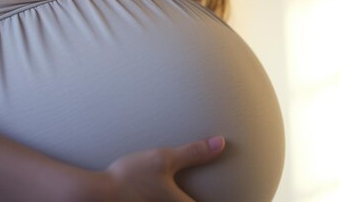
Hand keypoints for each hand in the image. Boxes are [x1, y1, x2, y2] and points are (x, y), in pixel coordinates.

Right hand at [102, 136, 225, 200]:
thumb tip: (221, 142)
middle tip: (225, 194)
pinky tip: (166, 192)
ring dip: (187, 199)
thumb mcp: (163, 159)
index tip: (242, 197)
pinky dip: (173, 200)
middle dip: (209, 199)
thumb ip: (195, 152)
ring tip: (189, 192)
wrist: (96, 194)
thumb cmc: (130, 177)